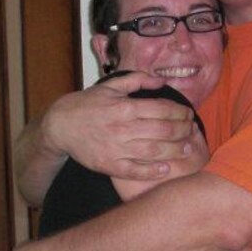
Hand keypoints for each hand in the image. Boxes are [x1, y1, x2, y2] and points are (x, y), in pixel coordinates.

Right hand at [42, 71, 197, 180]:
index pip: (162, 109)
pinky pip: (134, 170)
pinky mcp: (109, 165)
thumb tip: (161, 80)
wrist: (60, 125)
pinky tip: (165, 168)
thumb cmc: (87, 104)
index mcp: (124, 107)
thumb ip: (137, 80)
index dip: (180, 112)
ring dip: (174, 150)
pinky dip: (152, 171)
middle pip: (163, 130)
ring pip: (153, 151)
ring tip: (187, 148)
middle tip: (192, 131)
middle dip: (182, 130)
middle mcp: (122, 128)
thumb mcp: (110, 86)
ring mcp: (116, 148)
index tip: (189, 114)